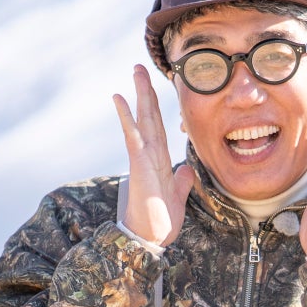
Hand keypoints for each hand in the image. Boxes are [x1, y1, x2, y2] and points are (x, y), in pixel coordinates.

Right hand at [111, 64, 195, 245]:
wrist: (150, 239)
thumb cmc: (160, 221)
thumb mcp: (177, 196)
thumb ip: (182, 182)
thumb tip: (187, 169)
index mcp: (159, 159)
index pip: (158, 126)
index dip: (157, 106)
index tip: (155, 86)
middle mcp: (150, 154)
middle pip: (149, 116)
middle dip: (146, 91)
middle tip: (140, 67)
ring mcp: (143, 158)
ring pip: (142, 120)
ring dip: (138, 95)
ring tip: (135, 72)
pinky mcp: (139, 165)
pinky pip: (133, 136)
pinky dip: (127, 117)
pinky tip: (120, 99)